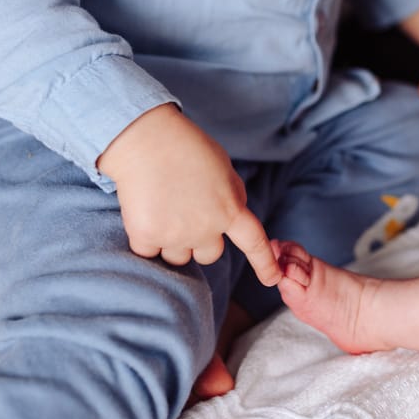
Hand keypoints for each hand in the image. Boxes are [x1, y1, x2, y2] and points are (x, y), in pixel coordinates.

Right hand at [97, 104, 280, 285]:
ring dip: (171, 241)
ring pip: (177, 257)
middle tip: (183, 211)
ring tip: (162, 207)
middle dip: (199, 240)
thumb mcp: (224, 168)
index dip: (265, 262)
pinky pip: (148, 251)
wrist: (146, 140)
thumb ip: (232, 196)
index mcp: (230, 209)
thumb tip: (232, 221)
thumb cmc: (186, 147)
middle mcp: (206, 228)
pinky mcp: (147, 236)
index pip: (254, 242)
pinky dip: (145, 236)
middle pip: (208, 255)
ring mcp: (176, 235)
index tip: (274, 278)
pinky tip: (144, 209)